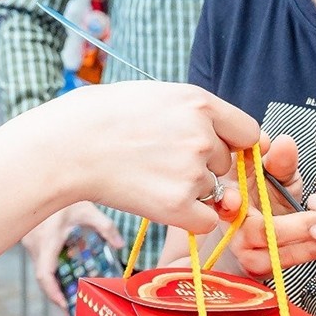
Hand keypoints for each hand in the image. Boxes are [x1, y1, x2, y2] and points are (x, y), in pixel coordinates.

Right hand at [22, 202, 124, 309]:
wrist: (45, 177)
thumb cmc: (67, 194)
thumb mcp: (88, 210)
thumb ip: (105, 227)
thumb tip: (120, 246)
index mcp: (47, 240)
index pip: (44, 275)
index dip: (52, 293)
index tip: (63, 305)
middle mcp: (35, 243)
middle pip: (42, 276)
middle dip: (55, 294)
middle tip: (71, 308)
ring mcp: (29, 240)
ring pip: (40, 267)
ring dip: (53, 281)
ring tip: (70, 295)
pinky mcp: (29, 237)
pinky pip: (39, 258)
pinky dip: (50, 268)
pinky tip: (64, 272)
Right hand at [32, 82, 259, 234]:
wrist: (68, 146)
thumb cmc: (104, 117)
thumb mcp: (157, 95)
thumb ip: (197, 112)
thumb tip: (233, 136)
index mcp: (200, 103)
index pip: (247, 132)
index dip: (232, 143)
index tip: (214, 148)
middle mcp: (203, 137)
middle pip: (225, 164)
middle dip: (201, 165)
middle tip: (157, 158)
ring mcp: (191, 172)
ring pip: (212, 191)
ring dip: (189, 190)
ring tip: (146, 173)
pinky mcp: (177, 206)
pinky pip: (205, 220)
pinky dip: (188, 217)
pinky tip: (157, 201)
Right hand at [231, 136, 315, 275]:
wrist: (262, 224)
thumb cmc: (264, 192)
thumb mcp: (274, 171)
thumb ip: (280, 160)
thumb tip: (283, 142)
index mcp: (229, 193)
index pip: (222, 200)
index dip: (226, 201)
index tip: (235, 199)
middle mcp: (231, 225)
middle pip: (259, 231)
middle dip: (296, 225)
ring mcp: (242, 249)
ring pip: (274, 251)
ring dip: (309, 240)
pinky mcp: (257, 266)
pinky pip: (285, 262)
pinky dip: (310, 251)